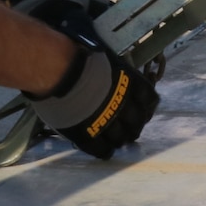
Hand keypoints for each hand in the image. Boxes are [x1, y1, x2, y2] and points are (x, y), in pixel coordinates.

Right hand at [22, 11, 158, 159]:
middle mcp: (123, 105)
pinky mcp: (89, 134)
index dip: (145, 107)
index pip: (148, 99)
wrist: (57, 69)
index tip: (141, 110)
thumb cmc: (76, 54)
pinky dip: (105, 151)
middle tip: (129, 130)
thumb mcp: (104, 55)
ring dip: (120, 140)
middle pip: (136, 123)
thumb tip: (111, 67)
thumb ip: (113, 68)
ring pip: (121, 138)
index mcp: (130, 84)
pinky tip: (104, 151)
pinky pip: (102, 149)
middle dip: (134, 127)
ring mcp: (107, 122)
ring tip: (117, 141)